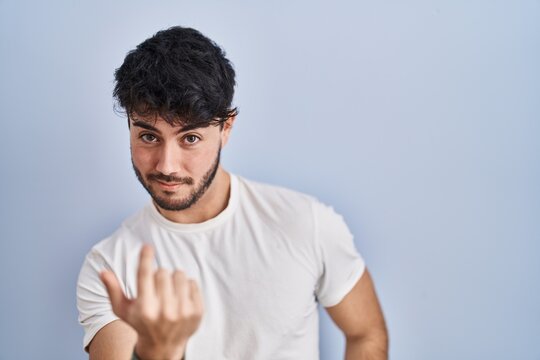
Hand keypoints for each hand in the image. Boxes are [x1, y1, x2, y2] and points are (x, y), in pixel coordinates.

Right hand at [100, 244, 203, 359]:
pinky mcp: (197, 312)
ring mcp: (182, 312)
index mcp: (144, 309)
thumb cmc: (141, 322)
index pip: (144, 276)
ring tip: (168, 290)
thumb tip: (102, 271)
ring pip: (179, 274)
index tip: (147, 246)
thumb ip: (113, 290)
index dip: (145, 259)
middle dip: (159, 274)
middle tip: (157, 286)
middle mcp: (164, 311)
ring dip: (173, 278)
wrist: (164, 346)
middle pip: (163, 272)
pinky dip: (186, 286)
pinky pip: (192, 282)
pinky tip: (180, 297)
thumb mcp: (123, 310)